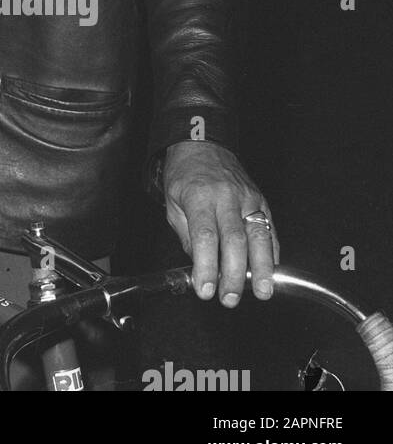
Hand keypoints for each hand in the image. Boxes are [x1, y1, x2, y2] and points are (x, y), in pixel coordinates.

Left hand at [163, 140, 278, 305]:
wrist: (202, 144)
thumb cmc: (185, 174)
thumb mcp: (172, 202)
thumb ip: (187, 235)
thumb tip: (200, 266)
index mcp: (199, 196)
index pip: (205, 237)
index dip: (206, 266)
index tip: (205, 289)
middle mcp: (227, 197)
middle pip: (235, 241)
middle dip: (234, 275)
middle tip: (229, 298)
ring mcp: (247, 198)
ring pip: (259, 236)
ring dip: (262, 268)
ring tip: (262, 292)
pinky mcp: (261, 201)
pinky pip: (269, 229)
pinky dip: (271, 253)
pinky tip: (271, 271)